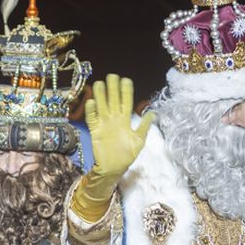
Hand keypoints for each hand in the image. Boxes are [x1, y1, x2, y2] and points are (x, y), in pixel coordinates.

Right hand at [84, 73, 152, 188]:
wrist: (114, 168)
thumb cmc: (127, 155)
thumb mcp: (139, 141)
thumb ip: (143, 127)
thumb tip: (152, 113)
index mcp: (125, 120)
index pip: (126, 102)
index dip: (126, 91)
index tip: (126, 80)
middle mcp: (114, 119)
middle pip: (113, 100)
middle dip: (113, 88)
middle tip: (112, 76)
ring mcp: (104, 123)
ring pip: (102, 106)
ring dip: (101, 95)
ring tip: (100, 83)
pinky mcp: (95, 130)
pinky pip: (92, 119)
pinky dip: (91, 111)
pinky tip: (91, 103)